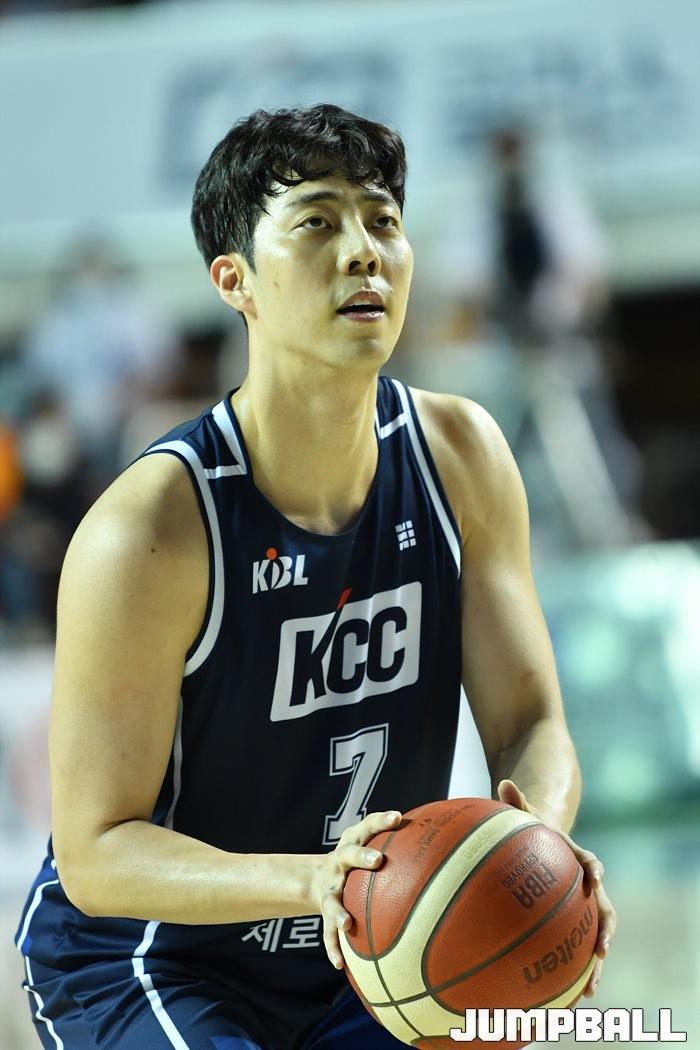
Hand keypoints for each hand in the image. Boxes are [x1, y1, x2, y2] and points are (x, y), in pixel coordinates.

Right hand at [310, 809, 401, 969]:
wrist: (315, 878)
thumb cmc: (358, 862)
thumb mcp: (370, 848)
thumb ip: (401, 846)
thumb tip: (450, 846)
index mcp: (353, 842)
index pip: (367, 826)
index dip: (381, 821)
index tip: (398, 817)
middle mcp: (339, 861)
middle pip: (347, 854)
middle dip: (362, 856)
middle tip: (378, 860)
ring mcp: (330, 886)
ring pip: (331, 898)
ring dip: (338, 910)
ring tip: (347, 924)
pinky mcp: (323, 910)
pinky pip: (326, 931)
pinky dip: (333, 947)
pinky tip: (340, 964)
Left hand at [497, 779, 615, 997]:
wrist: (545, 848)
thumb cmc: (533, 834)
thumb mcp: (526, 817)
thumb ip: (517, 802)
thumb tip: (503, 781)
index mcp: (578, 860)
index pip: (592, 863)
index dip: (595, 869)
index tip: (595, 878)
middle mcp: (588, 888)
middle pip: (605, 911)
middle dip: (605, 931)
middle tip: (601, 950)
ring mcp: (583, 910)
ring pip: (596, 939)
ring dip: (595, 965)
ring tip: (588, 990)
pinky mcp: (572, 927)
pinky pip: (576, 951)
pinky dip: (574, 974)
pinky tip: (565, 999)